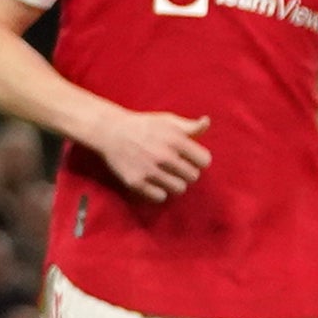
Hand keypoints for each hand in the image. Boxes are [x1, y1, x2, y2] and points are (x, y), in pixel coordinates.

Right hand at [92, 108, 212, 201]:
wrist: (110, 131)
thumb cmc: (144, 126)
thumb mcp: (168, 121)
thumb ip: (190, 127)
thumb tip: (206, 122)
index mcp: (175, 139)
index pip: (204, 161)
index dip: (198, 160)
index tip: (189, 158)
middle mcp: (163, 155)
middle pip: (193, 177)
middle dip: (187, 172)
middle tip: (175, 166)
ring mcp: (149, 170)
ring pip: (179, 189)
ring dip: (175, 183)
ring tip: (165, 174)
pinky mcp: (136, 182)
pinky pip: (160, 197)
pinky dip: (159, 191)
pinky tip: (154, 181)